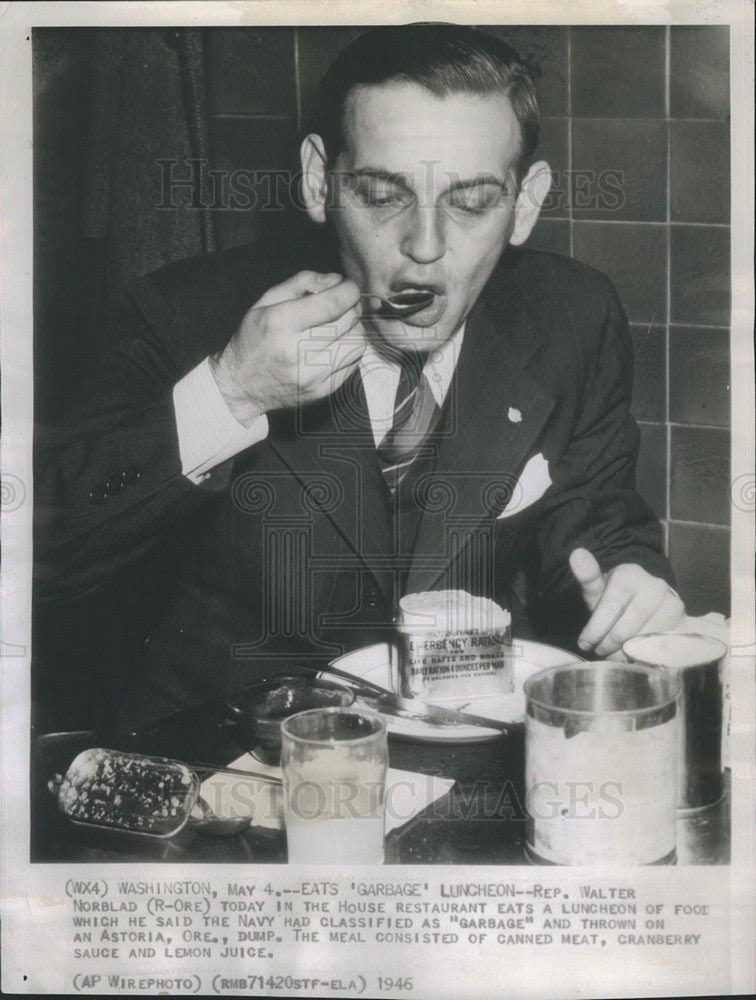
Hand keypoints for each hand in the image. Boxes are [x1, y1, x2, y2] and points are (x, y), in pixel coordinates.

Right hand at [210, 271, 364, 424]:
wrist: (241, 385)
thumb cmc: (255, 339)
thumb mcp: (266, 301)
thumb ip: (301, 283)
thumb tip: (335, 280)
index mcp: (280, 323)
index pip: (332, 304)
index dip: (349, 291)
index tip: (348, 287)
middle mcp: (297, 351)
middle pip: (348, 322)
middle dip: (352, 307)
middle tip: (343, 305)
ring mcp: (312, 375)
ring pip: (357, 343)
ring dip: (354, 329)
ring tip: (340, 326)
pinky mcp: (323, 390)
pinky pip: (353, 363)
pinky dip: (350, 349)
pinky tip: (335, 345)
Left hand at [569, 547, 684, 656]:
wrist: (647, 599)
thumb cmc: (617, 597)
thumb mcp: (598, 587)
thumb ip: (587, 575)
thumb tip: (577, 554)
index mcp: (631, 575)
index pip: (611, 607)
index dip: (596, 628)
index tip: (584, 642)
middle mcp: (655, 587)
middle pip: (626, 627)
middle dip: (608, 643)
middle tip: (599, 649)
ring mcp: (672, 605)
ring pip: (642, 640)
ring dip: (624, 650)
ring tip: (614, 650)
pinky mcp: (681, 623)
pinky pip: (658, 647)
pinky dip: (642, 653)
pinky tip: (632, 652)